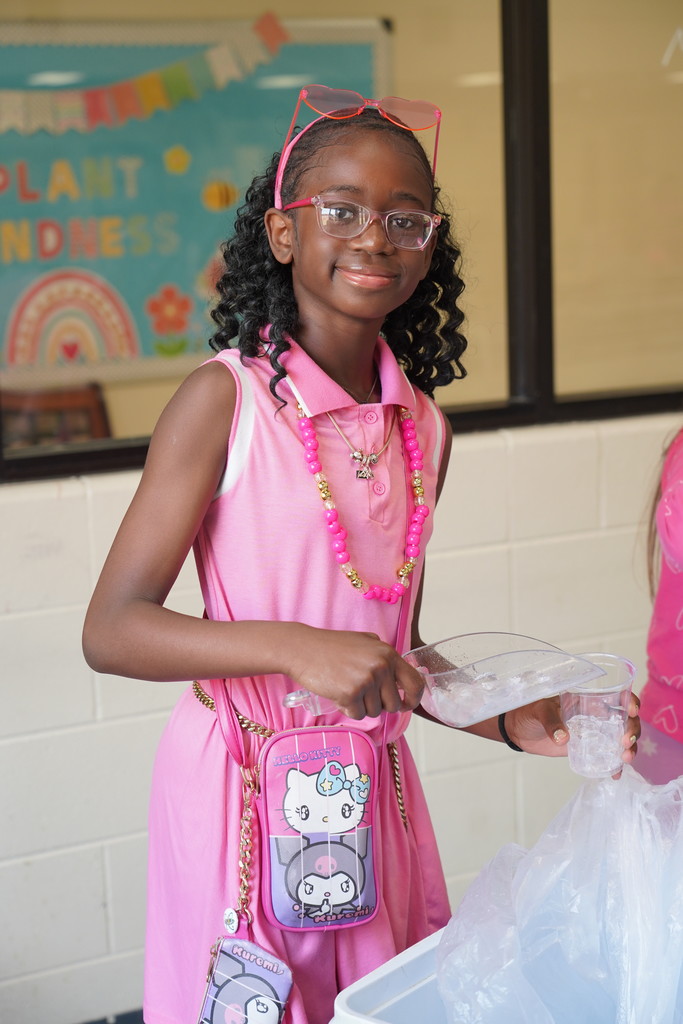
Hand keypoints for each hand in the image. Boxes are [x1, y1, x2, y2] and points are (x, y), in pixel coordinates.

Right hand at [288, 626, 424, 719]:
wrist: (302, 648)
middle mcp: (381, 666)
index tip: (406, 704)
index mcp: (388, 653)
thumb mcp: (366, 642)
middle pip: (393, 704)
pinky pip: (357, 714)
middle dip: (379, 704)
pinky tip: (338, 693)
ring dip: (361, 706)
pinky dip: (348, 709)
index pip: (415, 683)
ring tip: (346, 687)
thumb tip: (401, 678)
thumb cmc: (331, 646)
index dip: (413, 699)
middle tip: (363, 694)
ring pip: (374, 711)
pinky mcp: (350, 694)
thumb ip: (384, 657)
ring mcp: (366, 680)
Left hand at [505, 692, 641, 770]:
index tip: (631, 711)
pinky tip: (616, 774)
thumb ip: (551, 722)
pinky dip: (615, 767)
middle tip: (625, 742)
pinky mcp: (588, 750)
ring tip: (624, 759)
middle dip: (633, 730)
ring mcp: (594, 734)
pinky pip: (607, 758)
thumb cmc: (530, 713)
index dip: (630, 702)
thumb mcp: (540, 711)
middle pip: (626, 720)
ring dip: (630, 749)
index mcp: (588, 700)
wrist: (520, 731)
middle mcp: (596, 716)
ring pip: (622, 740)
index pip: (617, 696)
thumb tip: (563, 739)